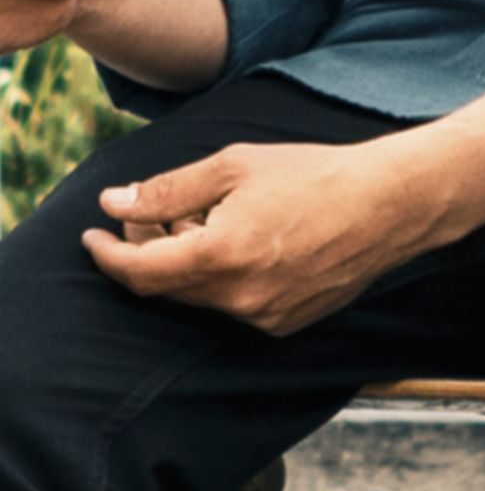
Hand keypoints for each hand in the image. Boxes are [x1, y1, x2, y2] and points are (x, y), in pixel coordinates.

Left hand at [84, 140, 419, 336]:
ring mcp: (265, 317)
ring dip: (184, 264)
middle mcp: (240, 298)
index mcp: (222, 256)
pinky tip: (238, 241)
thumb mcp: (232, 167)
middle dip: (144, 253)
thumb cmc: (312, 174)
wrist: (387, 205)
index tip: (92, 235)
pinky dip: (220, 278)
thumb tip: (114, 203)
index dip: (107, 255)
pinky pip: (234, 306)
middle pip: (166, 288)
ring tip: (201, 221)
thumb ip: (167, 191)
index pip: (139, 272)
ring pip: (200, 297)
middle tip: (146, 216)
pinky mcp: (287, 323)